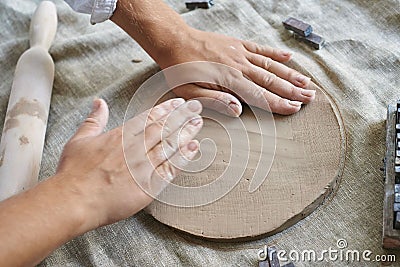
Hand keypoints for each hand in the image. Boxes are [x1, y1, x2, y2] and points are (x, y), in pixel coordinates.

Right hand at [56, 98, 202, 227]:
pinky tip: (193, 149)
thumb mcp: (80, 139)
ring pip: (170, 146)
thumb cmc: (74, 173)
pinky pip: (170, 169)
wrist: (75, 200)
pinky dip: (183, 158)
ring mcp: (143, 167)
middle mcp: (135, 148)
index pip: (149, 118)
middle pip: (164, 128)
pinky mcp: (148, 186)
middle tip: (196, 108)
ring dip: (186, 133)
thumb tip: (99, 102)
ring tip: (198, 124)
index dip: (166, 109)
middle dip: (181, 116)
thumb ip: (94, 120)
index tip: (178, 103)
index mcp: (120, 136)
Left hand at [158, 29, 314, 116]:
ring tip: (306, 82)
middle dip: (292, 90)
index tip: (294, 108)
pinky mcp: (237, 43)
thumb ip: (214, 101)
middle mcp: (238, 65)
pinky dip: (275, 54)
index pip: (259, 95)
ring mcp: (239, 52)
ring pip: (270, 65)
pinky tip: (289, 57)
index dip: (278, 103)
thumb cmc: (178, 69)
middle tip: (310, 97)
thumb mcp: (189, 92)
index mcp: (227, 79)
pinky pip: (260, 49)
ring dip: (290, 74)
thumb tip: (238, 110)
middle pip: (270, 80)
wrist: (173, 40)